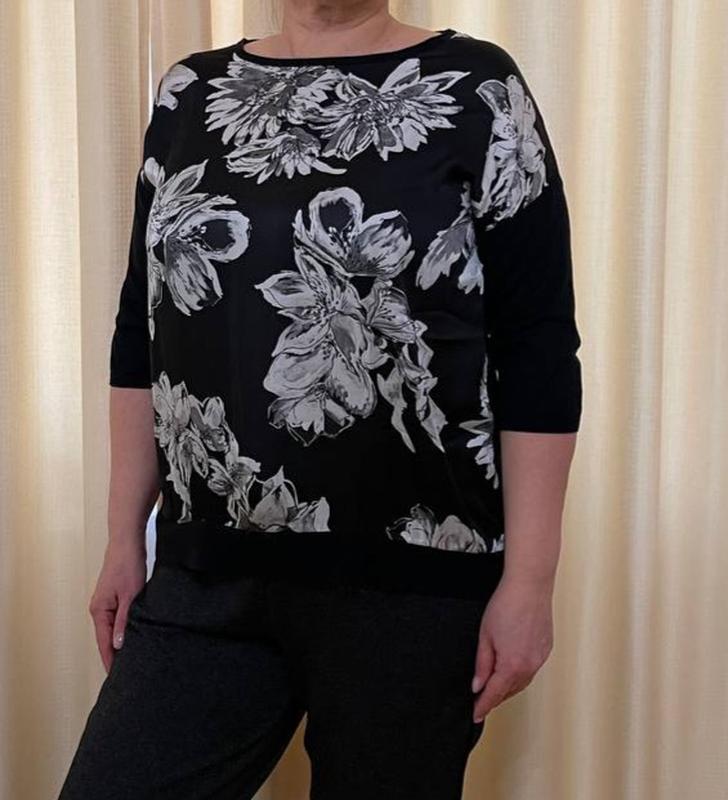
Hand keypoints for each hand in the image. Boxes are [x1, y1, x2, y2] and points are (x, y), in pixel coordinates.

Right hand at [88, 537, 146, 673]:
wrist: (127, 542)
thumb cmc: (128, 565)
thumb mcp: (130, 596)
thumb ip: (124, 621)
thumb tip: (119, 645)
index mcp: (99, 610)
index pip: (103, 642)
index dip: (110, 660)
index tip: (116, 677)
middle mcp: (99, 608)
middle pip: (106, 638)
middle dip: (115, 654)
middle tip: (127, 672)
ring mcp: (107, 602)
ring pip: (112, 628)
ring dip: (120, 642)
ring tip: (131, 658)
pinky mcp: (115, 596)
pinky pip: (118, 618)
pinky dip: (124, 629)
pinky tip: (133, 635)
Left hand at [471, 575, 553, 722]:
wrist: (529, 587)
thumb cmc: (506, 605)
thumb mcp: (485, 636)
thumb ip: (482, 664)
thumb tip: (477, 685)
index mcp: (511, 666)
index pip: (494, 694)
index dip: (482, 706)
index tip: (475, 715)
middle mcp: (529, 667)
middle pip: (509, 691)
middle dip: (495, 697)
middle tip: (481, 701)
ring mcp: (540, 659)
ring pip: (522, 682)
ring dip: (508, 687)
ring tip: (494, 687)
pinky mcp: (546, 650)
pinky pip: (531, 670)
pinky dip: (520, 674)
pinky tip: (512, 670)